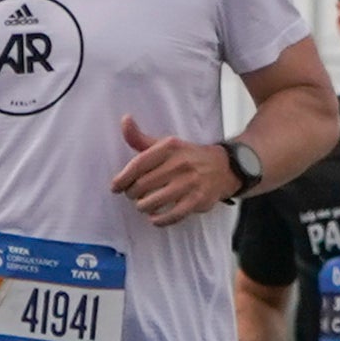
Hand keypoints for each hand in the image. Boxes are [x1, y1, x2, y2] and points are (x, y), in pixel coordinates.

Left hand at [111, 116, 237, 222]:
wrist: (223, 167)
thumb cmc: (187, 157)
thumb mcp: (166, 144)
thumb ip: (141, 138)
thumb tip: (125, 120)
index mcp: (170, 147)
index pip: (138, 165)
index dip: (122, 179)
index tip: (116, 187)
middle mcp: (180, 164)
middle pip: (142, 186)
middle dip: (132, 194)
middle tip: (134, 194)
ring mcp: (189, 183)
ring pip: (153, 202)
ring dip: (143, 207)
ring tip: (144, 204)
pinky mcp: (197, 200)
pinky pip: (170, 216)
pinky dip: (158, 220)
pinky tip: (155, 217)